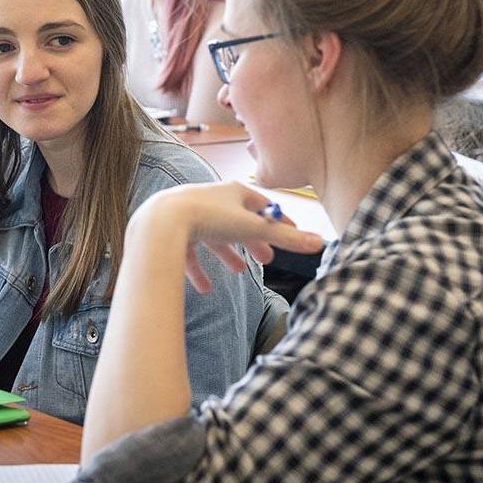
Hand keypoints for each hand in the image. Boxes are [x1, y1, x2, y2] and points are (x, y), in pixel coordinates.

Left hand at [129, 182, 323, 293]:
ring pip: (214, 237)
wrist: (161, 222)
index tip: (290, 234)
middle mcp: (212, 199)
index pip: (263, 206)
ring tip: (240, 271)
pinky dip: (199, 270)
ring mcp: (190, 214)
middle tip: (268, 258)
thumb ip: (286, 238)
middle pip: (239, 221)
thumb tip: (321, 243)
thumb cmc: (209, 218)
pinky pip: (189, 252)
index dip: (278, 222)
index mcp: (234, 192)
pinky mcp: (172, 231)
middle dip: (254, 240)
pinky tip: (206, 289)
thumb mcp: (253, 229)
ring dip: (229, 255)